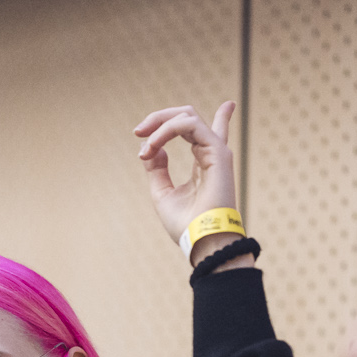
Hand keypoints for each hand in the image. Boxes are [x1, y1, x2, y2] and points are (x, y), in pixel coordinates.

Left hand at [134, 102, 240, 263]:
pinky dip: (166, 131)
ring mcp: (216, 150)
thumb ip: (156, 169)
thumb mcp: (162, 192)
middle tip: (138, 131)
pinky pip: (189, 125)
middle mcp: (210, 153)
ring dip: (159, 125)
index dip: (175, 119)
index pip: (197, 130)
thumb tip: (151, 148)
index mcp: (202, 162)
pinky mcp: (218, 151)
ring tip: (144, 148)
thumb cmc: (185, 224)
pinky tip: (152, 147)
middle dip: (159, 118)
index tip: (140, 133)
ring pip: (187, 116)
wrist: (202, 240)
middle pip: (187, 116)